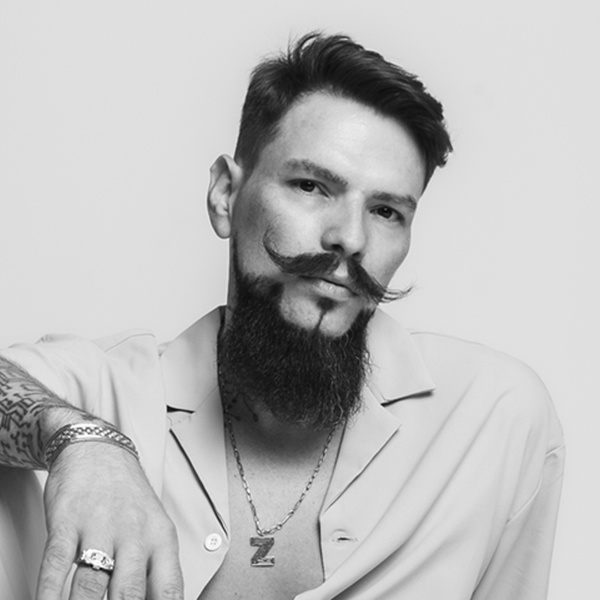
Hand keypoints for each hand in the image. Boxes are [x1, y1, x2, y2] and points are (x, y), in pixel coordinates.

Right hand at [36, 442, 183, 598]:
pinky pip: (56, 565)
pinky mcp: (67, 522)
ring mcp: (99, 527)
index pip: (169, 588)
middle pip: (129, 592)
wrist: (98, 450)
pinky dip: (49, 594)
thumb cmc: (127, 494)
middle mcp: (133, 534)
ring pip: (90, 585)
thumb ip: (156, 568)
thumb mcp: (154, 527)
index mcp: (161, 537)